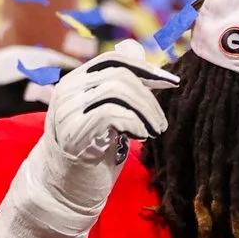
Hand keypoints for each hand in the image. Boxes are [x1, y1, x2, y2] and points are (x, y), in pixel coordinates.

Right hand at [42, 41, 178, 204]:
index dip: (146, 68)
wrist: (66, 189)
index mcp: (76, 82)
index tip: (172, 83)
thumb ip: (120, 86)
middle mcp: (67, 91)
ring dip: (146, 112)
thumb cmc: (92, 152)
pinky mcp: (73, 132)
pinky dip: (134, 123)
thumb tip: (135, 47)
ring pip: (117, 90)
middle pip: (119, 74)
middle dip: (149, 97)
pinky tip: (140, 137)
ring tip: (154, 131)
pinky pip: (111, 113)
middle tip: (161, 123)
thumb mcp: (110, 114)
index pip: (113, 59)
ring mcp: (67, 110)